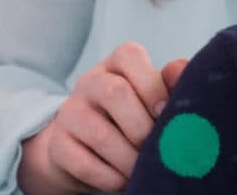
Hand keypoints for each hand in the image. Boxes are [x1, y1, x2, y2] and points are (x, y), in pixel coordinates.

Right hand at [17, 42, 188, 193]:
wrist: (86, 147)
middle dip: (142, 127)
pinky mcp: (57, 144)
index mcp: (117, 63)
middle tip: (157, 148)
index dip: (152, 85)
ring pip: (101, 134)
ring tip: (142, 170)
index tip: (166, 113)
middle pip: (115, 93)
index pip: (130, 56)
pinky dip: (110, 178)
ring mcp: (69, 111)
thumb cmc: (132, 116)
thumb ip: (171, 82)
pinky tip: (122, 181)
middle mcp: (90, 80)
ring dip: (129, 159)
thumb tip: (180, 70)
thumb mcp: (152, 96)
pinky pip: (84, 164)